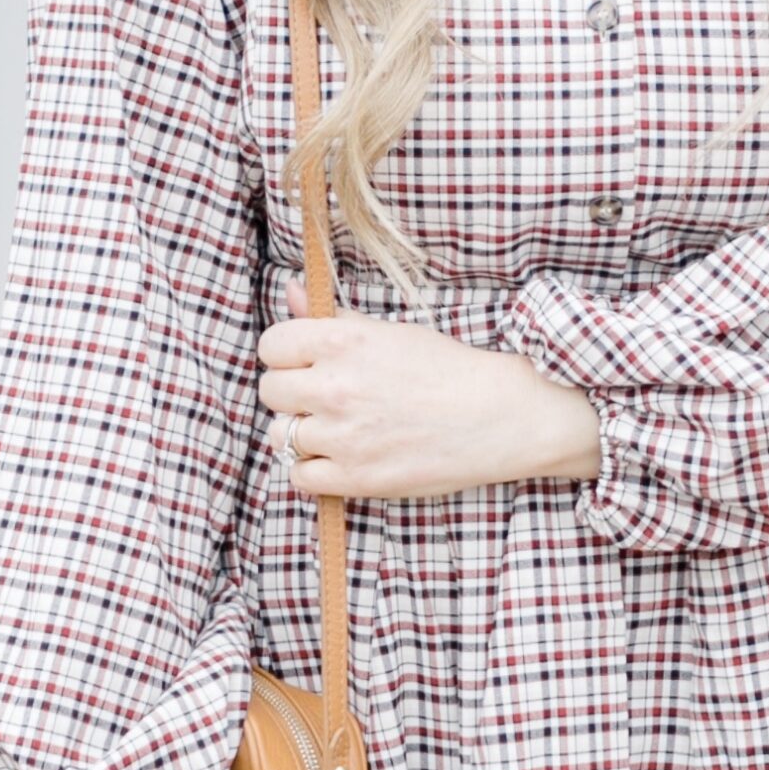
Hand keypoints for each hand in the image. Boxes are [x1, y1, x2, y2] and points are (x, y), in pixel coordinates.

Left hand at [260, 312, 601, 500]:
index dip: (285, 354)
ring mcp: (343, 436)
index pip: (271, 346)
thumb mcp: (389, 332)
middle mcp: (335, 387)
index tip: (304, 363)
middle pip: (271, 391)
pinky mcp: (355, 478)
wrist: (498, 417)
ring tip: (339, 428)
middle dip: (292, 393)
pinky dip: (314, 469)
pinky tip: (341, 456)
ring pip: (283, 435)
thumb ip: (332, 317)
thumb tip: (289, 291)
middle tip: (325, 397)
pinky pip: (299, 476)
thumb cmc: (447, 369)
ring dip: (305, 432)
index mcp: (342, 341)